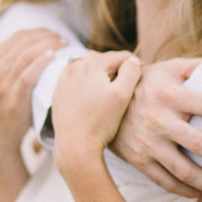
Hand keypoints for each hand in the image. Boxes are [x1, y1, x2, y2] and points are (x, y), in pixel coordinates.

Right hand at [0, 28, 66, 161]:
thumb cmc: (0, 104)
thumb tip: (15, 40)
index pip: (17, 36)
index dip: (38, 31)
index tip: (54, 33)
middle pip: (23, 42)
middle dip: (47, 36)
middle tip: (63, 38)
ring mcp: (2, 85)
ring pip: (27, 55)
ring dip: (49, 45)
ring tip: (64, 45)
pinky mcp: (14, 98)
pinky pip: (29, 74)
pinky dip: (42, 62)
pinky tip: (54, 58)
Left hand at [53, 51, 142, 171]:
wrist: (74, 145)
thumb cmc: (101, 122)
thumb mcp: (123, 95)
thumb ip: (131, 72)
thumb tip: (132, 60)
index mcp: (92, 64)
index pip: (121, 56)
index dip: (136, 64)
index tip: (143, 76)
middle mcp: (74, 66)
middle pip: (103, 59)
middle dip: (116, 67)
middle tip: (127, 83)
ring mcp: (63, 79)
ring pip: (87, 68)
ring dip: (100, 74)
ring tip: (110, 89)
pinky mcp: (58, 92)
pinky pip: (75, 79)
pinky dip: (85, 82)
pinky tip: (92, 95)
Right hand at [110, 59, 201, 198]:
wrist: (99, 103)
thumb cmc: (144, 83)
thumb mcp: (167, 69)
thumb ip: (198, 67)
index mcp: (168, 94)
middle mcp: (158, 120)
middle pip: (200, 145)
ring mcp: (148, 144)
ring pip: (185, 172)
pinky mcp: (139, 161)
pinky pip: (167, 182)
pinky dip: (190, 192)